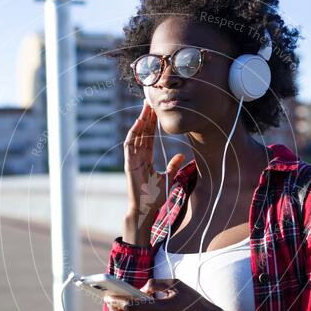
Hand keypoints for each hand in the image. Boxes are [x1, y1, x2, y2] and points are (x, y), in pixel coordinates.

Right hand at [124, 101, 185, 232]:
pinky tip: (137, 125)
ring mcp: (132, 160)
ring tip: (144, 109)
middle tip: (150, 102)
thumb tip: (181, 156)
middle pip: (142, 133)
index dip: (152, 123)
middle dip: (146, 117)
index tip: (156, 110)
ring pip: (135, 136)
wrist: (146, 208)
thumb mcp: (168, 177)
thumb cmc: (155, 196)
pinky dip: (132, 135)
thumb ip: (173, 166)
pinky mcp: (129, 165)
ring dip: (139, 122)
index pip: (149, 136)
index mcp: (146, 158)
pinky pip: (129, 147)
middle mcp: (138, 156)